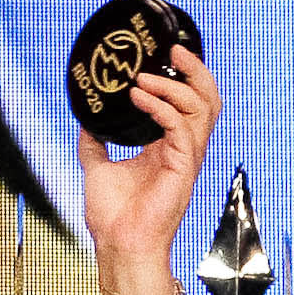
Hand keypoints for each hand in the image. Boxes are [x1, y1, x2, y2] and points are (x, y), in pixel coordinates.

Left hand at [80, 46, 219, 294]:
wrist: (117, 245)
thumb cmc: (114, 217)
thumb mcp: (98, 167)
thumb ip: (95, 142)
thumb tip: (85, 120)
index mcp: (169, 147)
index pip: (190, 102)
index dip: (184, 76)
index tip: (163, 53)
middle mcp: (183, 149)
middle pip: (208, 99)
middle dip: (195, 70)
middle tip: (171, 49)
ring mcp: (185, 157)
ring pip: (203, 108)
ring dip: (173, 85)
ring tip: (144, 78)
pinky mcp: (182, 167)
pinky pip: (180, 127)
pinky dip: (161, 107)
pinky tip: (139, 98)